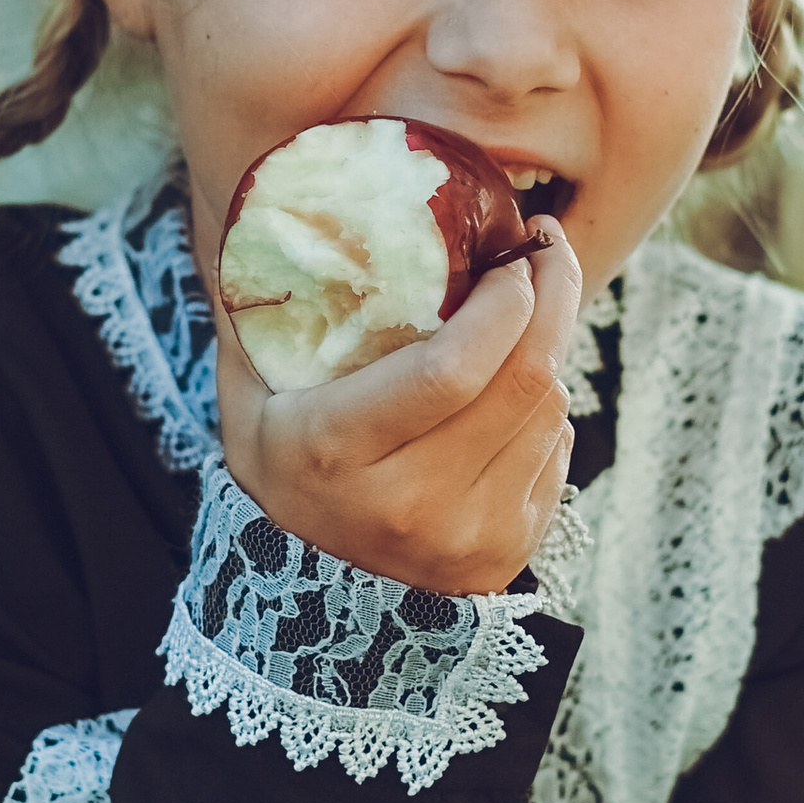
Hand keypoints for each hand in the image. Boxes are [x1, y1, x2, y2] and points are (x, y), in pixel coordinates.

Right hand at [212, 218, 581, 597]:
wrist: (306, 596)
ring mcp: (465, 535)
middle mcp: (410, 501)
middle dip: (553, 298)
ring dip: (549, 352)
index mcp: (339, 449)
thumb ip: (259, 311)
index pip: (451, 368)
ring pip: (548, 412)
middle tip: (547, 250)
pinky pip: (555, 454)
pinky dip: (543, 411)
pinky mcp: (506, 554)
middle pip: (521, 381)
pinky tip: (511, 393)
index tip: (515, 253)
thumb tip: (265, 206)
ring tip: (525, 317)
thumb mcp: (248, 395)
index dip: (502, 302)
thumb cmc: (280, 470)